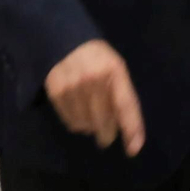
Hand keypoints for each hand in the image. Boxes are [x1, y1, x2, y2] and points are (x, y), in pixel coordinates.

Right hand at [42, 40, 145, 155]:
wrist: (63, 41)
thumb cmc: (96, 58)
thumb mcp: (115, 68)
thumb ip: (122, 94)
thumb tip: (124, 130)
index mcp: (114, 70)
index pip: (126, 105)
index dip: (131, 128)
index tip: (133, 149)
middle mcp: (94, 79)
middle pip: (104, 122)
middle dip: (108, 134)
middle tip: (107, 136)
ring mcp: (73, 86)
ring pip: (86, 126)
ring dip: (91, 126)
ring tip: (90, 112)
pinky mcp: (56, 92)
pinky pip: (71, 123)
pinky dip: (77, 123)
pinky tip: (78, 109)